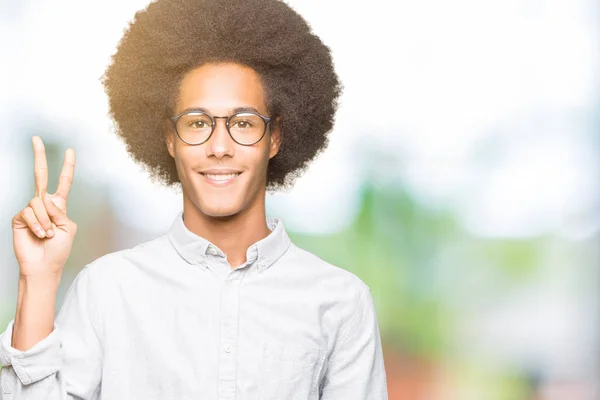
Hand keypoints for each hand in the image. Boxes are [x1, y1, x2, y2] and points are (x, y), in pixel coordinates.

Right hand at [12, 136, 77, 277]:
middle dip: (38, 156)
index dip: (67, 167)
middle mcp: (43, 204)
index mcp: (59, 206)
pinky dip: (38, 225)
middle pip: (40, 176)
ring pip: (38, 202)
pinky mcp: (19, 218)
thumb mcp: (68, 228)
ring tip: (48, 235)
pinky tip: (40, 235)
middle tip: (36, 138)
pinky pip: (29, 212)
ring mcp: (30, 210)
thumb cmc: (58, 250)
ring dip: (46, 221)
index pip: (63, 182)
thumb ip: (60, 211)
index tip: (70, 151)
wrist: (44, 266)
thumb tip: (44, 198)